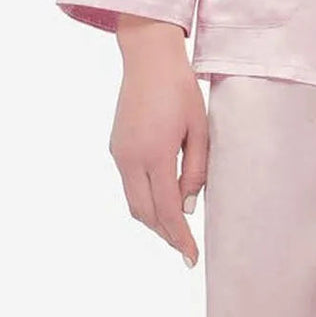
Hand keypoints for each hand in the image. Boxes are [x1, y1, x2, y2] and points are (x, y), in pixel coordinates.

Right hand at [110, 18, 207, 267]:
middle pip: (146, 213)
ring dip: (153, 220)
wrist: (149, 58)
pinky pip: (129, 184)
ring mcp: (119, 153)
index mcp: (156, 155)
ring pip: (134, 202)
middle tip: (185, 249)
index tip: (192, 258)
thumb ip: (196, 170)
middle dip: (165, 234)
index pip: (168, 210)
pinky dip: (144, 200)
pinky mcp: (116, 147)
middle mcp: (131, 159)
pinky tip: (161, 199)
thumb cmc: (181, 89)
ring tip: (175, 230)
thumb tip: (188, 207)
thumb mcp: (200, 128)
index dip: (180, 238)